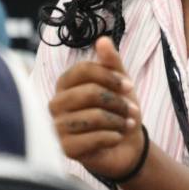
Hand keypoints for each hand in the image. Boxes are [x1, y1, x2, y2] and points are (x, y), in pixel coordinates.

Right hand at [50, 36, 145, 178]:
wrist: (124, 145)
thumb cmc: (117, 110)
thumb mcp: (119, 83)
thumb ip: (111, 62)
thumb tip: (103, 40)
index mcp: (65, 83)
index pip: (83, 70)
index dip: (110, 75)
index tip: (129, 85)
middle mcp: (56, 104)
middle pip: (89, 93)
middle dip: (117, 101)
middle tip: (132, 109)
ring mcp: (58, 127)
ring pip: (93, 117)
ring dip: (118, 120)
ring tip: (127, 123)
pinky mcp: (65, 149)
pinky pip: (93, 139)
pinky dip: (112, 137)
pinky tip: (117, 137)